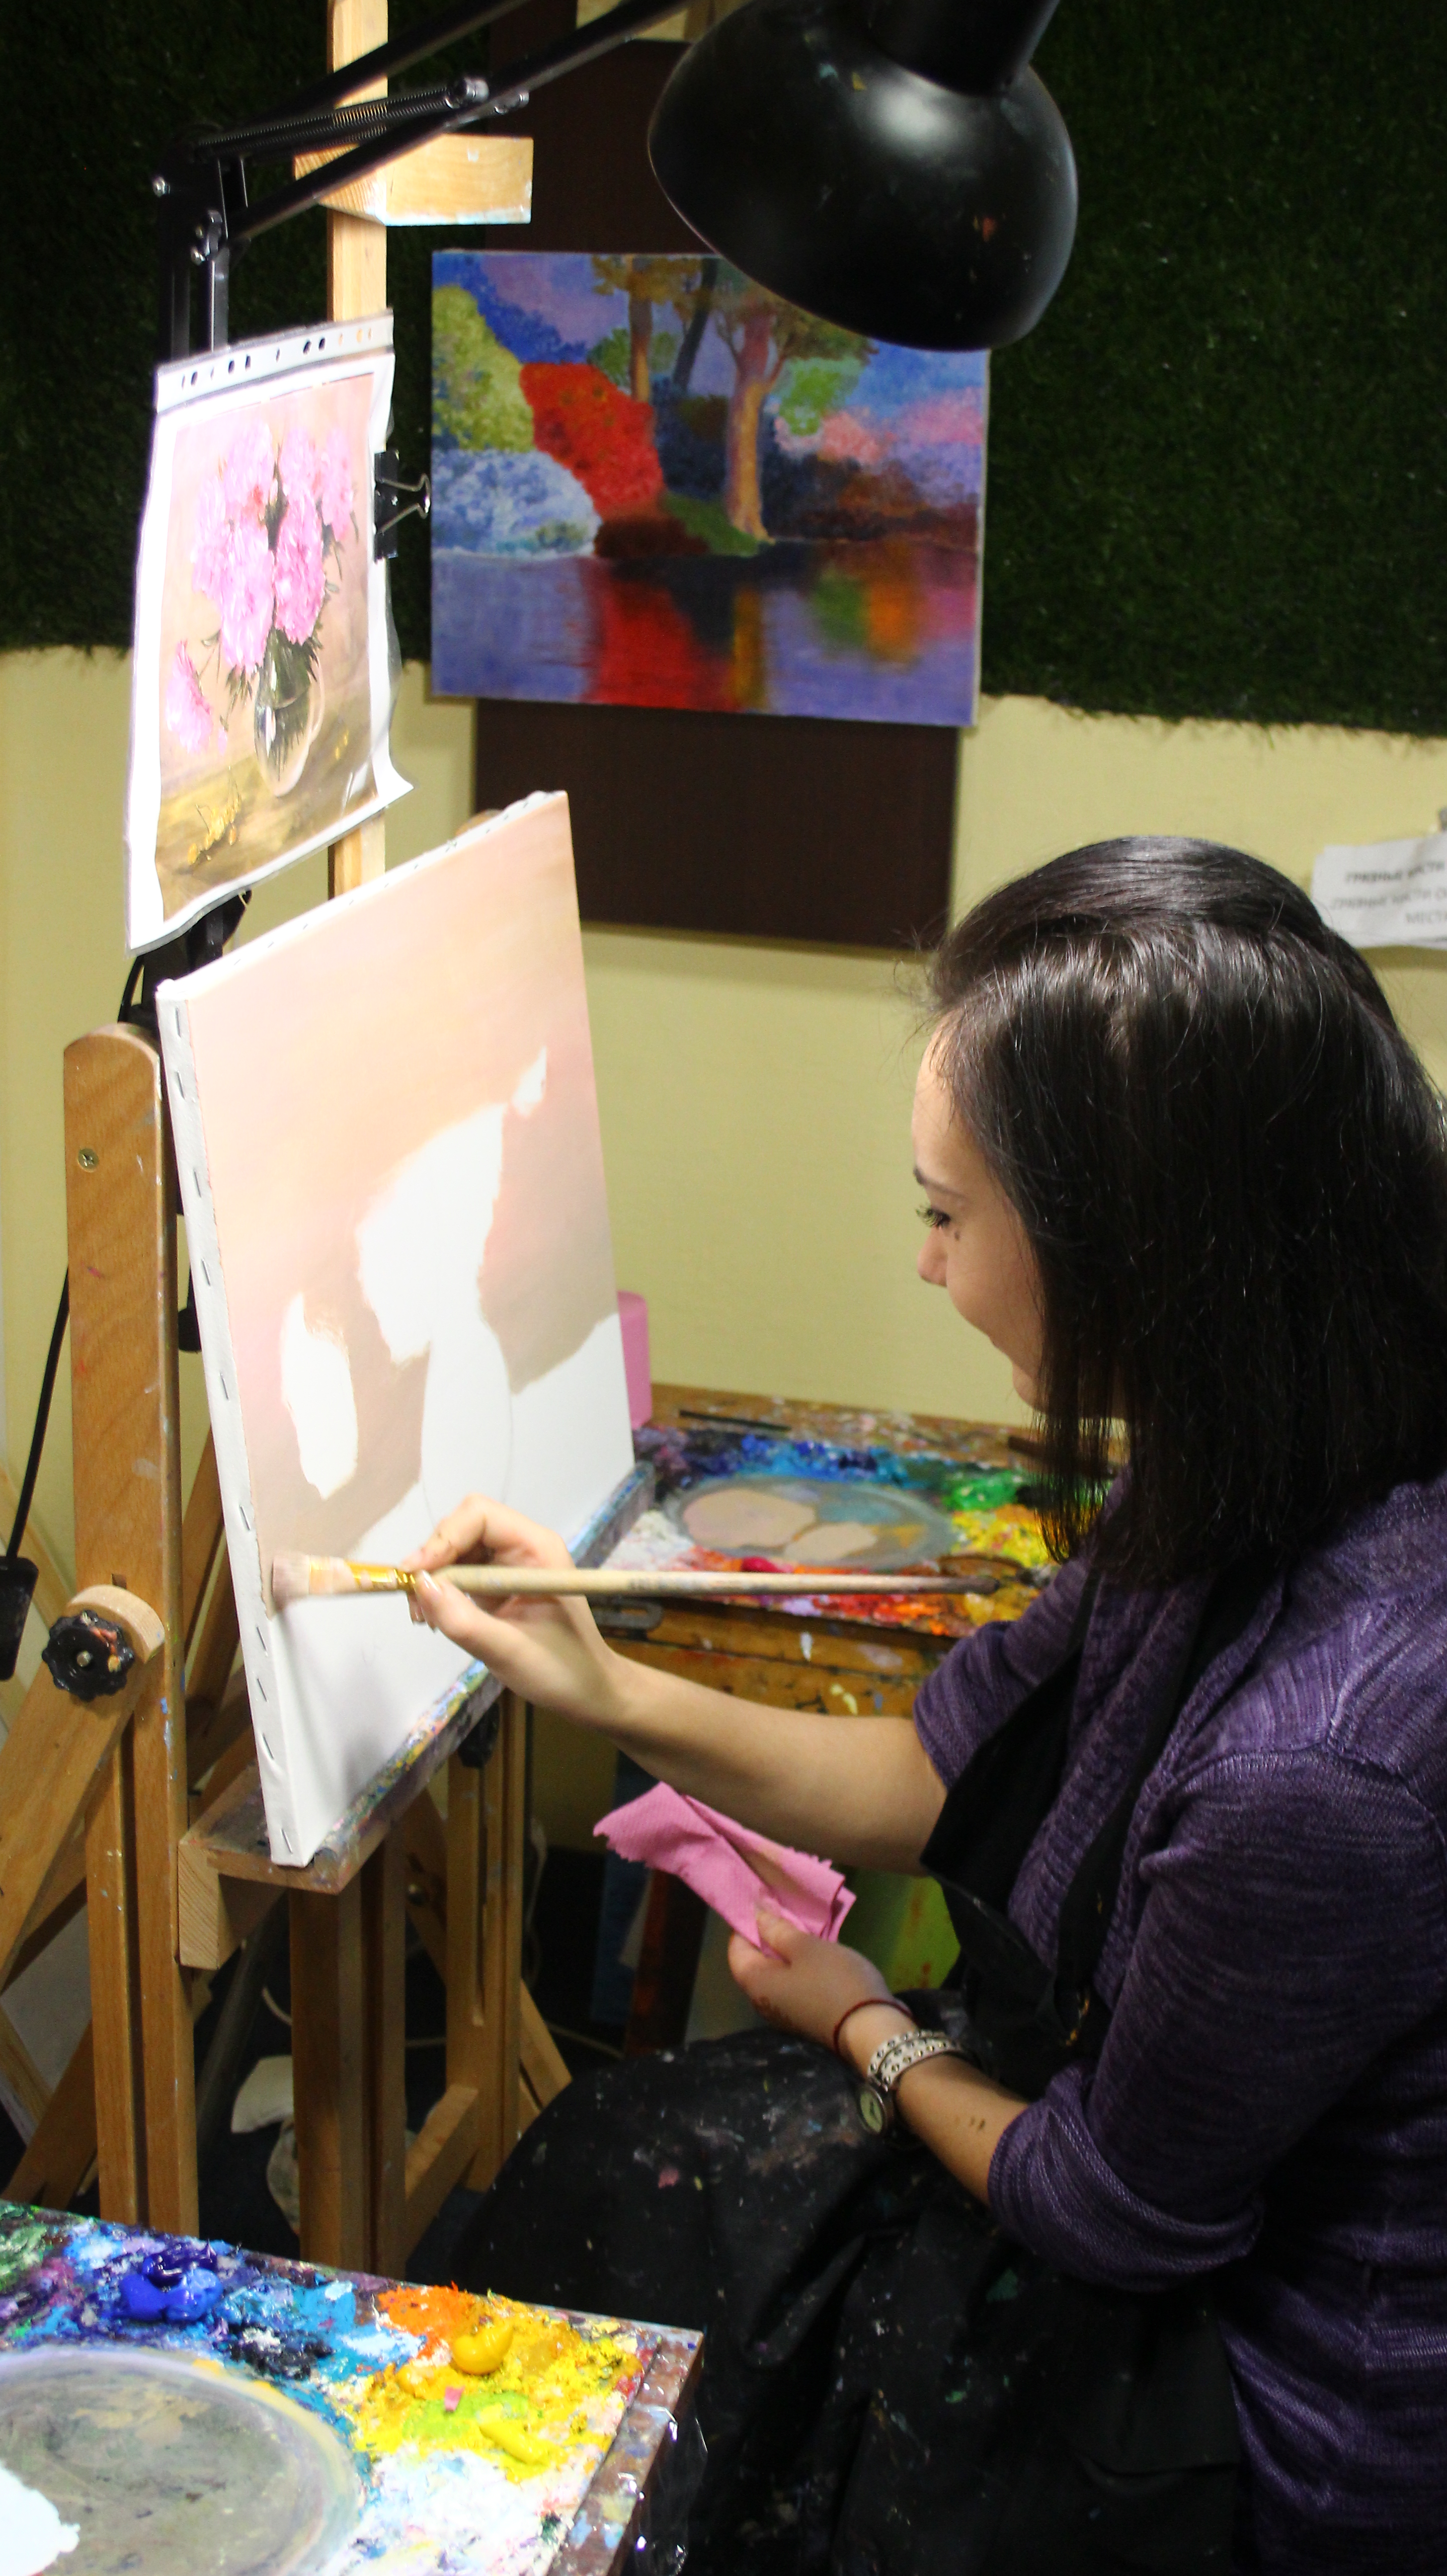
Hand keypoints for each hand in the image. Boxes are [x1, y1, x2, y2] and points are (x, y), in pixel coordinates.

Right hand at [402, 1495, 628, 1728]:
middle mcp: (523, 1547)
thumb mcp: (510, 1652)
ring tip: (423, 1616)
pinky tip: (436, 1618)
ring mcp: (509, 1565)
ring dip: (433, 1577)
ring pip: (457, 1550)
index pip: (480, 1516)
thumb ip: (465, 1620)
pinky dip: (441, 1592)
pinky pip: (460, 1573)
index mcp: (538, 1548)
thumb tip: (420, 1586)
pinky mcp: (498, 1585)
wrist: (587, 1691)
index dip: (443, 1538)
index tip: (416, 1574)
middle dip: (434, 1559)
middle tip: (415, 1601)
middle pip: (463, 1527)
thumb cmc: (563, 1671)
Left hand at [727, 1909, 909, 2058]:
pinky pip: (793, 1983)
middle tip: (785, 1909)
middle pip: (756, 1961)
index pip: (735, 1949)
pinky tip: (817, 1950)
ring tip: (804, 1925)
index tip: (762, 1901)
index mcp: (755, 1983)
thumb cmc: (834, 1982)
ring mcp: (785, 2012)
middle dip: (767, 1934)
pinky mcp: (805, 2015)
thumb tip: (756, 1914)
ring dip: (786, 1949)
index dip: (745, 1924)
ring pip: (777, 1973)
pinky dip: (799, 1965)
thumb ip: (777, 1930)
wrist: (870, 2030)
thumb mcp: (805, 1948)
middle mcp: (763, 2001)